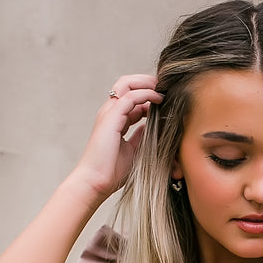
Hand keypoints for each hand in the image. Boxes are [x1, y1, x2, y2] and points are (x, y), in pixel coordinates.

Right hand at [71, 74, 163, 203]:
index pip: (132, 98)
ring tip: (164, 88)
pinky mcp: (111, 118)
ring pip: (127, 84)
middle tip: (166, 86)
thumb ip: (141, 137)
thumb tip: (152, 128)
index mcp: (115, 120)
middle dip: (147, 81)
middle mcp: (110, 113)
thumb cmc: (112, 172)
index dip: (149, 95)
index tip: (166, 99)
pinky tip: (159, 99)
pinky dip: (146, 94)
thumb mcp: (133, 151)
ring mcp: (109, 113)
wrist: (96, 181)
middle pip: (127, 84)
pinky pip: (130, 97)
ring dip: (147, 83)